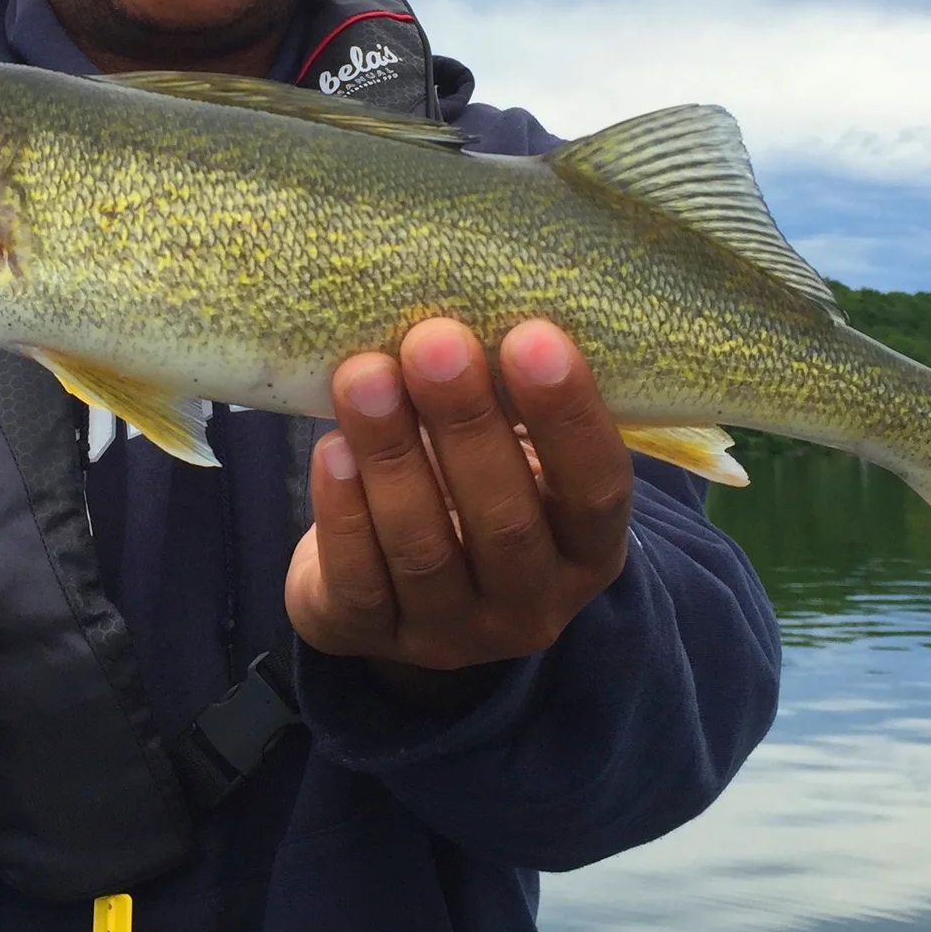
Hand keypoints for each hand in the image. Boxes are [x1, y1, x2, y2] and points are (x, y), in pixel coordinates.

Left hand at [284, 317, 632, 701]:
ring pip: (423, 550)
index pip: (597, 491)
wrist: (398, 584)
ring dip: (392, 456)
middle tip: (434, 340)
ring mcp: (451, 635)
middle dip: (466, 425)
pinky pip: (358, 580)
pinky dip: (343, 512)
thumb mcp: (514, 452)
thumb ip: (511, 398)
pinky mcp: (371, 639)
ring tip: (364, 376)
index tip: (535, 337)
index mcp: (589, 550)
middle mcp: (532, 606)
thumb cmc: (471, 484)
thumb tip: (481, 292)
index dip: (569, 418)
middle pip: (505, 523)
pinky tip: (332, 450)